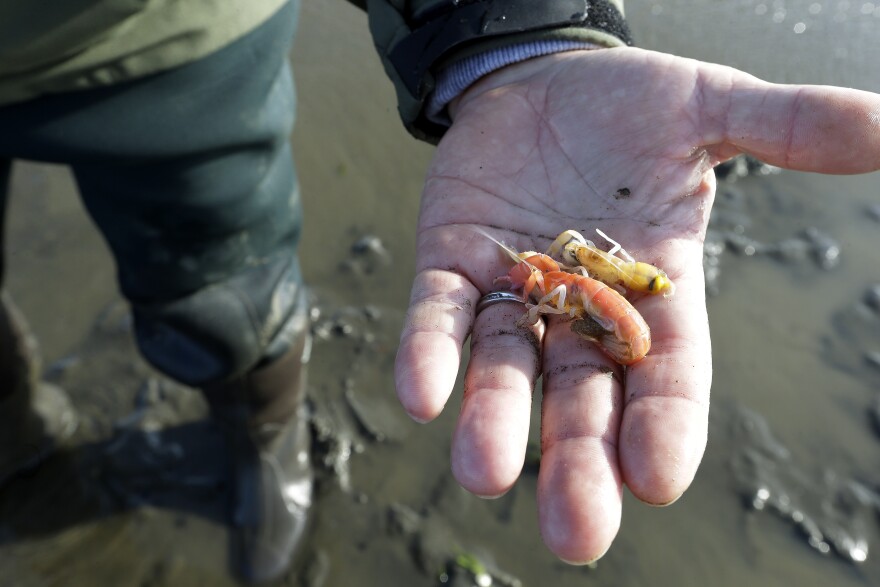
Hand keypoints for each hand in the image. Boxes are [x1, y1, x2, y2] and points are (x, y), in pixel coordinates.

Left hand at [394, 47, 879, 562]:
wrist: (541, 77)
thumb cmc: (630, 104)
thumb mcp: (710, 109)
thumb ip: (786, 126)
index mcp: (654, 289)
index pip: (667, 374)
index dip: (664, 425)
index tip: (657, 479)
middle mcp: (581, 306)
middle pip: (583, 399)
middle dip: (578, 462)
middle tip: (576, 533)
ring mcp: (513, 288)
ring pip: (505, 370)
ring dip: (495, 421)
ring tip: (483, 474)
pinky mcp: (452, 260)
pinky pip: (439, 316)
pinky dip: (431, 354)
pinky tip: (424, 396)